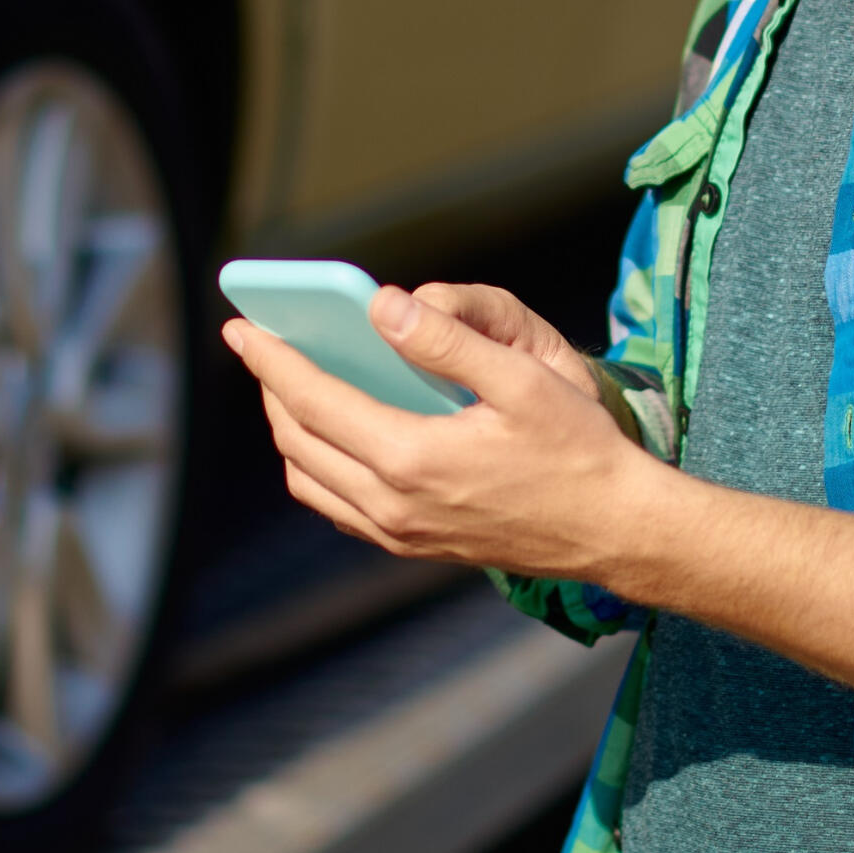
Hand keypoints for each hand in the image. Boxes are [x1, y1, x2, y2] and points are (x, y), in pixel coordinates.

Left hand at [221, 282, 654, 583]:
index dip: (272, 360)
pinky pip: (338, 506)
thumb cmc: (577, 448)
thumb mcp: (522, 380)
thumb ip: (448, 341)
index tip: (240, 329)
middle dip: (272, 389)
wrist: (613, 529)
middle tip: (263, 347)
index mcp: (412, 458)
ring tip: (294, 385)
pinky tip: (337, 434)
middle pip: (299, 441)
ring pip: (310, 480)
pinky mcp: (413, 547)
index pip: (314, 401)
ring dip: (290, 431)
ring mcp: (399, 534)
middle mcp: (393, 505)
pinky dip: (318, 466)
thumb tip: (382, 306)